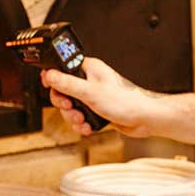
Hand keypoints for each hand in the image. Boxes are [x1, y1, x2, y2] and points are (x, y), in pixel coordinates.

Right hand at [41, 57, 163, 136]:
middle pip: (63, 91)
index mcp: (89, 68)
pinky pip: (80, 117)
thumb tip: (49, 75)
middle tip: (71, 108)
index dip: (54, 80)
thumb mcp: (91, 92)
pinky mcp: (97, 110)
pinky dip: (81, 124)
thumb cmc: (126, 101)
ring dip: (73, 117)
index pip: (62, 69)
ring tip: (82, 120)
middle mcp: (90, 81)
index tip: (52, 89)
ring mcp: (93, 96)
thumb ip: (68, 83)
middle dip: (65, 104)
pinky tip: (88, 127)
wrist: (144, 119)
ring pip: (71, 107)